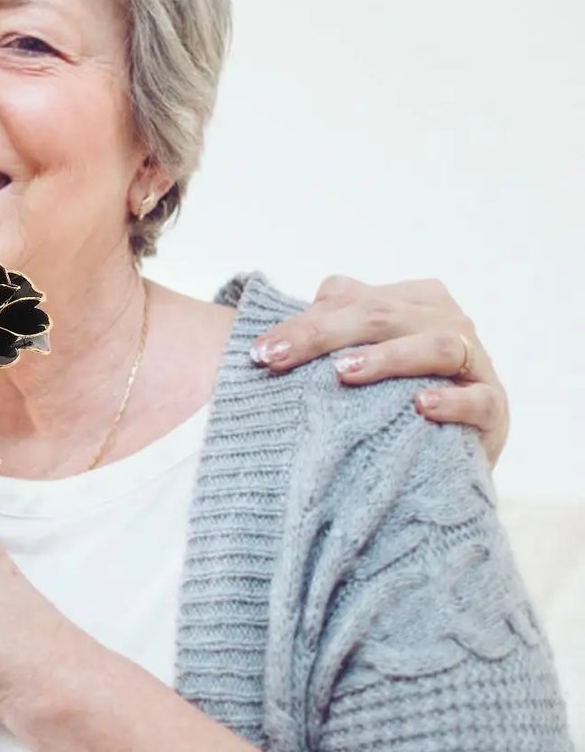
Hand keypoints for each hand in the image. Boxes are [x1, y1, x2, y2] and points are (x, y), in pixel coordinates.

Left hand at [249, 276, 508, 465]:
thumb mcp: (357, 362)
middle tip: (277, 359)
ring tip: (342, 373)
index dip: (302, 323)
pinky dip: (451, 400)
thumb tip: (265, 336)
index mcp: (413, 301)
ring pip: (435, 345)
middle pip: (383, 316)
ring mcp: (476, 363)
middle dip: (323, 335)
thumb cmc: (390, 399)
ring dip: (387, 357)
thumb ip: (324, 335)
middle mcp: (446, 321)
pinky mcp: (494, 406)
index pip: (351, 299)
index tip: (258, 351)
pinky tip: (421, 406)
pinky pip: (478, 399)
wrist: (447, 452)